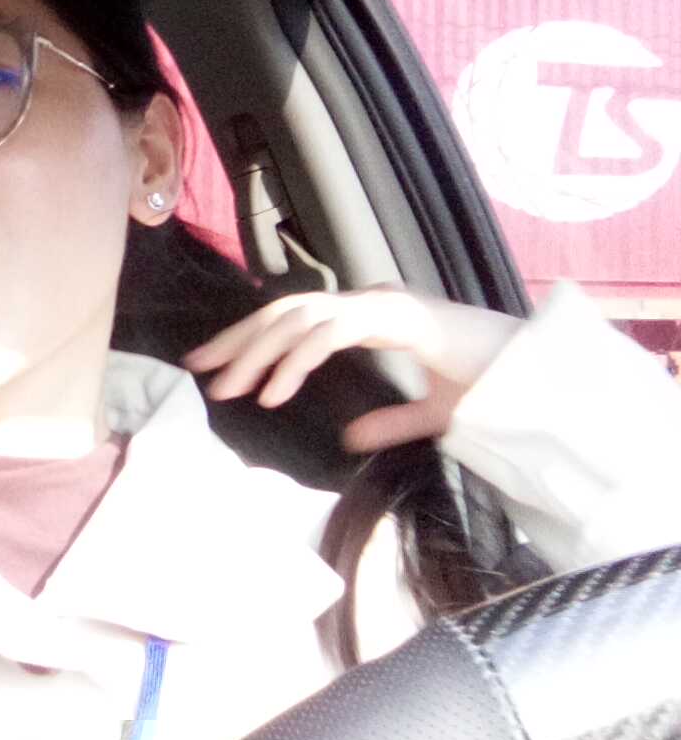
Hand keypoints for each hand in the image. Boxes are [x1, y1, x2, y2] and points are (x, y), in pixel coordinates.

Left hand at [182, 286, 522, 452]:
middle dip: (237, 339)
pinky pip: (331, 333)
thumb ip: (389, 422)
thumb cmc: (493, 389)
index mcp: (374, 315)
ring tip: (228, 389)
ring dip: (258, 352)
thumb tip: (350, 439)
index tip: (211, 362)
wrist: (542, 377)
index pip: (296, 318)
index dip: (250, 337)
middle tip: (197, 368)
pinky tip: (274, 393)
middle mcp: (372, 300)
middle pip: (284, 311)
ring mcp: (384, 303)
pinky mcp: (398, 316)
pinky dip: (297, 360)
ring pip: (299, 318)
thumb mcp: (432, 416)